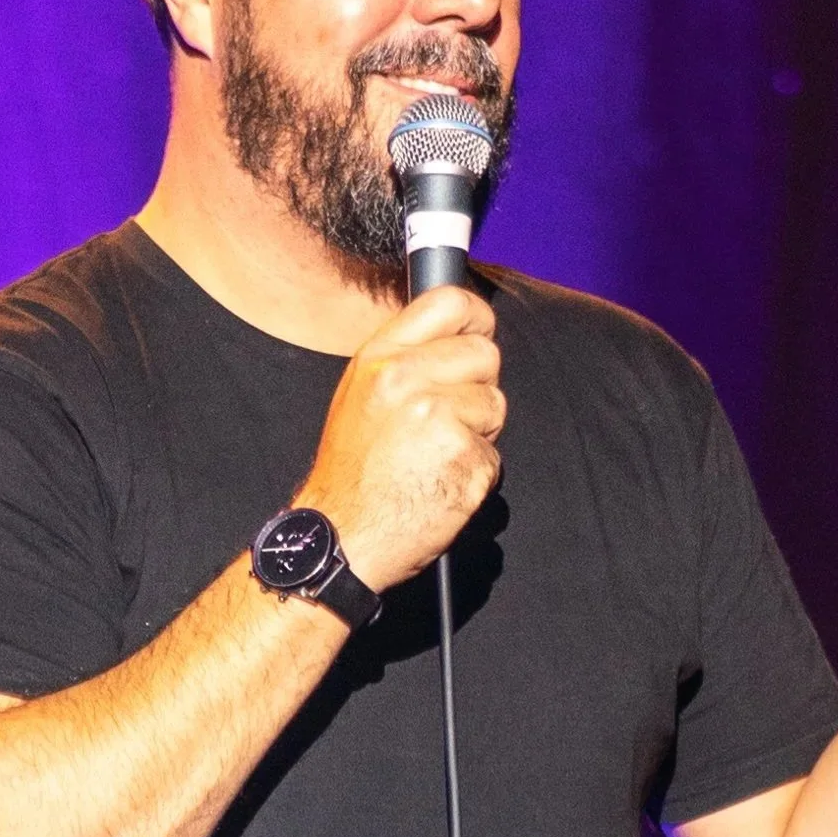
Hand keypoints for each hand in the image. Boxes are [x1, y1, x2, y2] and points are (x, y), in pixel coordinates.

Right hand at [297, 285, 505, 593]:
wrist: (342, 536)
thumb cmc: (353, 472)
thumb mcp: (362, 393)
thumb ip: (405, 357)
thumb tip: (457, 331)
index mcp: (380, 357)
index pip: (449, 301)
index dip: (475, 317)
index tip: (477, 334)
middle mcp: (406, 378)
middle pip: (485, 353)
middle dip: (477, 384)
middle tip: (444, 418)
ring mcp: (438, 417)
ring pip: (495, 403)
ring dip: (478, 431)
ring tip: (435, 453)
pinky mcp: (465, 458)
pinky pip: (495, 453)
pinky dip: (476, 471)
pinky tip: (441, 480)